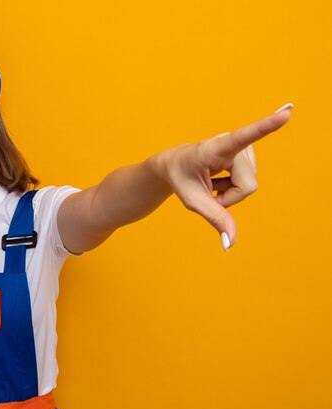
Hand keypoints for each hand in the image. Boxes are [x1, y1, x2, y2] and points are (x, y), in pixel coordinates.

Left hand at [153, 104, 292, 249]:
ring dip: (231, 192)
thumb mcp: (193, 201)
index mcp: (215, 148)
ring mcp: (241, 147)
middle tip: (208, 191)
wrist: (174, 165)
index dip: (266, 126)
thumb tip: (230, 244)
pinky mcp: (247, 152)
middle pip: (247, 186)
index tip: (287, 113)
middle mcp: (231, 143)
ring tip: (212, 181)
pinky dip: (234, 188)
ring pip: (250, 185)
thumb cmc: (180, 179)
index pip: (243, 137)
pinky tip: (220, 179)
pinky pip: (249, 183)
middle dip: (229, 198)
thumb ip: (214, 219)